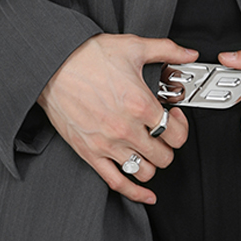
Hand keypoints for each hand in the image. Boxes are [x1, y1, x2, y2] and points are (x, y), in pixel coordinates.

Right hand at [38, 33, 195, 203]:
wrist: (52, 64)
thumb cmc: (86, 55)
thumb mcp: (133, 46)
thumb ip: (166, 50)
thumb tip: (189, 54)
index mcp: (139, 104)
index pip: (176, 133)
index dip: (181, 127)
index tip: (175, 118)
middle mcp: (125, 128)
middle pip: (164, 156)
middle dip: (168, 145)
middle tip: (162, 133)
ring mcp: (107, 144)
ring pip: (145, 172)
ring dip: (152, 163)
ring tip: (149, 150)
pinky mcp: (90, 153)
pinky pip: (117, 183)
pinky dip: (135, 193)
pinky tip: (146, 194)